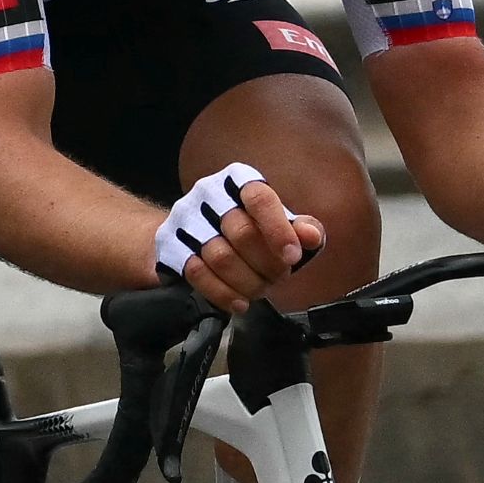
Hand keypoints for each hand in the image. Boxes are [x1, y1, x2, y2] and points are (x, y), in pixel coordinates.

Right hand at [152, 162, 318, 312]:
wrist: (191, 233)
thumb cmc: (243, 226)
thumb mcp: (274, 221)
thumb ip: (297, 228)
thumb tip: (312, 236)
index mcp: (238, 180)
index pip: (259, 198)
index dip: (278, 230)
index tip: (293, 257)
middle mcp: (209, 193)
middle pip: (242, 233)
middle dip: (267, 264)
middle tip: (279, 278)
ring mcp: (186, 218)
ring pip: (220, 257)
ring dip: (248, 282)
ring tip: (260, 290)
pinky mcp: (171, 244)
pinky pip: (197, 273)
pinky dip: (222, 293)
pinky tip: (239, 302)